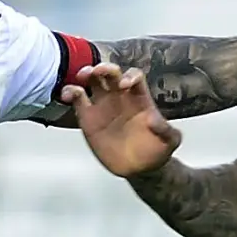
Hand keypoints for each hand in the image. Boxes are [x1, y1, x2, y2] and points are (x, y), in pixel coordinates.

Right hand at [61, 62, 182, 177]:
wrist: (140, 168)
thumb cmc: (157, 151)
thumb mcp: (170, 142)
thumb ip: (167, 131)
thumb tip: (155, 121)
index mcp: (139, 97)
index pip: (134, 76)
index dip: (129, 76)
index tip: (124, 85)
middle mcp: (120, 97)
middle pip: (110, 73)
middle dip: (104, 68)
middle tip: (96, 72)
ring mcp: (103, 105)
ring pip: (92, 81)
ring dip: (85, 74)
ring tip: (80, 77)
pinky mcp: (88, 118)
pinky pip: (77, 99)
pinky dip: (70, 92)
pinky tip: (66, 95)